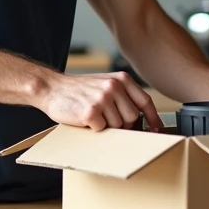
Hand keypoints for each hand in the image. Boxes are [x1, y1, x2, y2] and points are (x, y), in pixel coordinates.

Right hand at [39, 72, 162, 131]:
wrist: (51, 88)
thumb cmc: (79, 90)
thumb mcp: (105, 84)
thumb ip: (123, 96)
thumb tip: (142, 121)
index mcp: (121, 79)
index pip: (145, 101)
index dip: (153, 118)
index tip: (157, 129)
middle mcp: (114, 87)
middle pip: (132, 118)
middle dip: (123, 124)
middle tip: (106, 119)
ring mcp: (103, 98)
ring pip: (118, 126)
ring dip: (107, 126)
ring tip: (93, 115)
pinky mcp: (91, 111)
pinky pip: (102, 129)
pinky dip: (94, 128)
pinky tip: (85, 118)